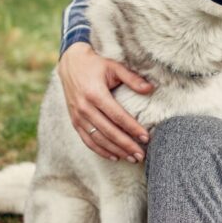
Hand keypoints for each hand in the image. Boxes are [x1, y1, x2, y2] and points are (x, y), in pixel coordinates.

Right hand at [57, 42, 153, 162]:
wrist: (70, 64)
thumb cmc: (96, 64)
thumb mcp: (114, 67)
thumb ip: (132, 78)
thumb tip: (151, 89)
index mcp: (95, 94)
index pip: (117, 116)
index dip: (132, 128)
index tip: (146, 138)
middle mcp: (84, 108)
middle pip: (109, 132)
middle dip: (126, 145)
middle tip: (141, 155)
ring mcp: (78, 116)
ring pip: (98, 139)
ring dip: (115, 151)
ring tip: (132, 158)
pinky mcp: (74, 121)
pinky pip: (87, 140)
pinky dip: (100, 150)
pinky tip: (114, 157)